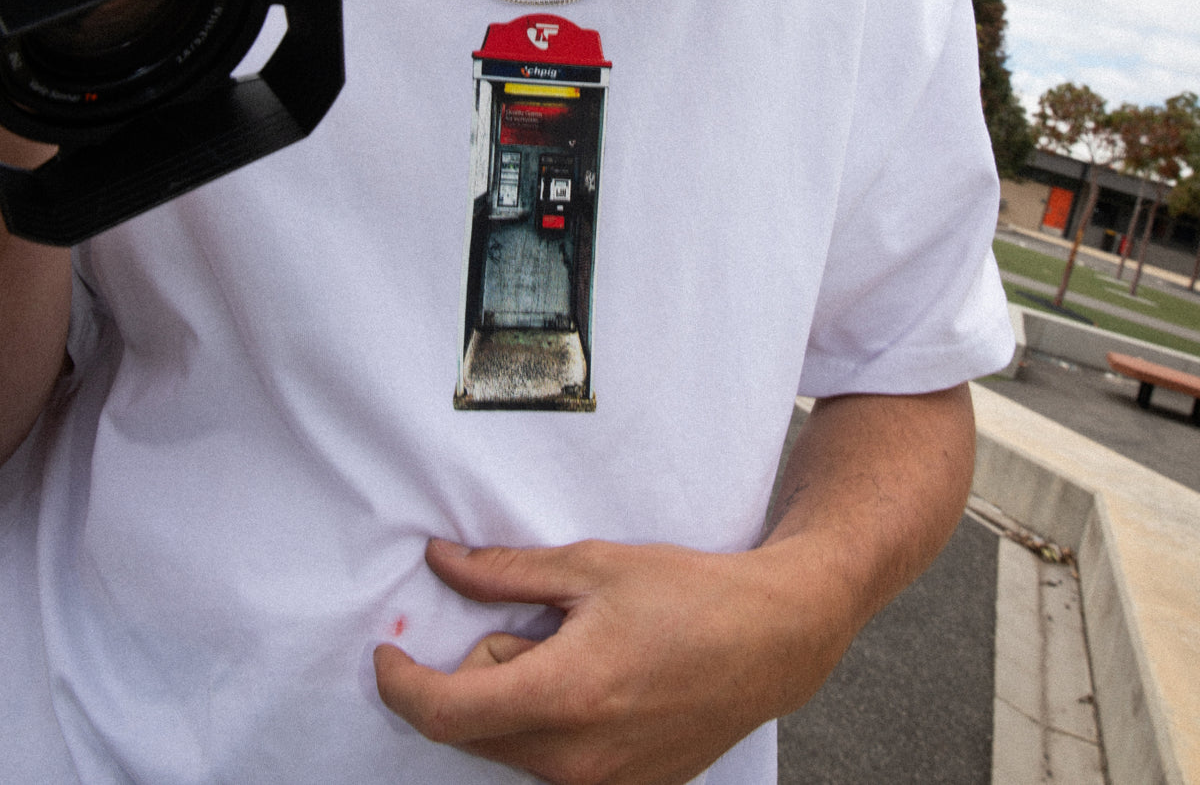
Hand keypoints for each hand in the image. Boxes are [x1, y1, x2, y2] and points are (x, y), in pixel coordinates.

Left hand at [374, 535, 850, 784]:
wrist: (770, 641)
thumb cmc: (687, 595)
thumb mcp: (591, 566)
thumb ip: (504, 573)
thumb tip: (440, 561)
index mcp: (563, 696)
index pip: (445, 714)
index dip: (400, 686)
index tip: (386, 656)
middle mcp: (574, 761)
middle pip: (475, 729)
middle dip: (482, 674)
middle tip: (540, 625)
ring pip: (512, 747)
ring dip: (519, 699)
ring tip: (581, 652)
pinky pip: (551, 765)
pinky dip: (551, 724)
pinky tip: (600, 685)